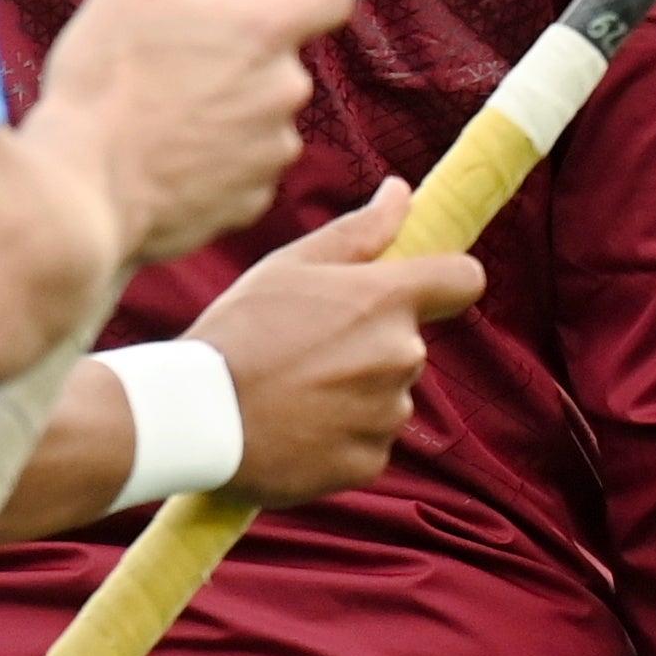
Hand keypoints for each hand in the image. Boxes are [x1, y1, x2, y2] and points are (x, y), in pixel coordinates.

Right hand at [31, 0, 349, 267]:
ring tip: (161, 113)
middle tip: (180, 59)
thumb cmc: (101, 82)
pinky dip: (217, 160)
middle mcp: (283, 90)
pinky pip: (246, 168)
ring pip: (265, 116)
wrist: (78, 193)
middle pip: (287, 59)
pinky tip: (163, 157)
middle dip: (246, 55)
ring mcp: (272, 150)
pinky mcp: (252, 201)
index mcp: (263, 31)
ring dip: (231, 110)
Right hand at [185, 179, 487, 504]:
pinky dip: (339, 439)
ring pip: (386, 396)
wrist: (192, 418)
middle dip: (370, 345)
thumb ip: (358, 232)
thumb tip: (401, 194)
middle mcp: (401, 355)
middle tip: (305, 351)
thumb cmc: (236, 332)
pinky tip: (293, 430)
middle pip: (408, 343)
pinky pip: (368, 442)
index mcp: (386, 300)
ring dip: (353, 394)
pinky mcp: (370, 462)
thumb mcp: (288, 267)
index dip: (446, 282)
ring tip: (291, 393)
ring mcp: (388, 413)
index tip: (424, 290)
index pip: (463, 280)